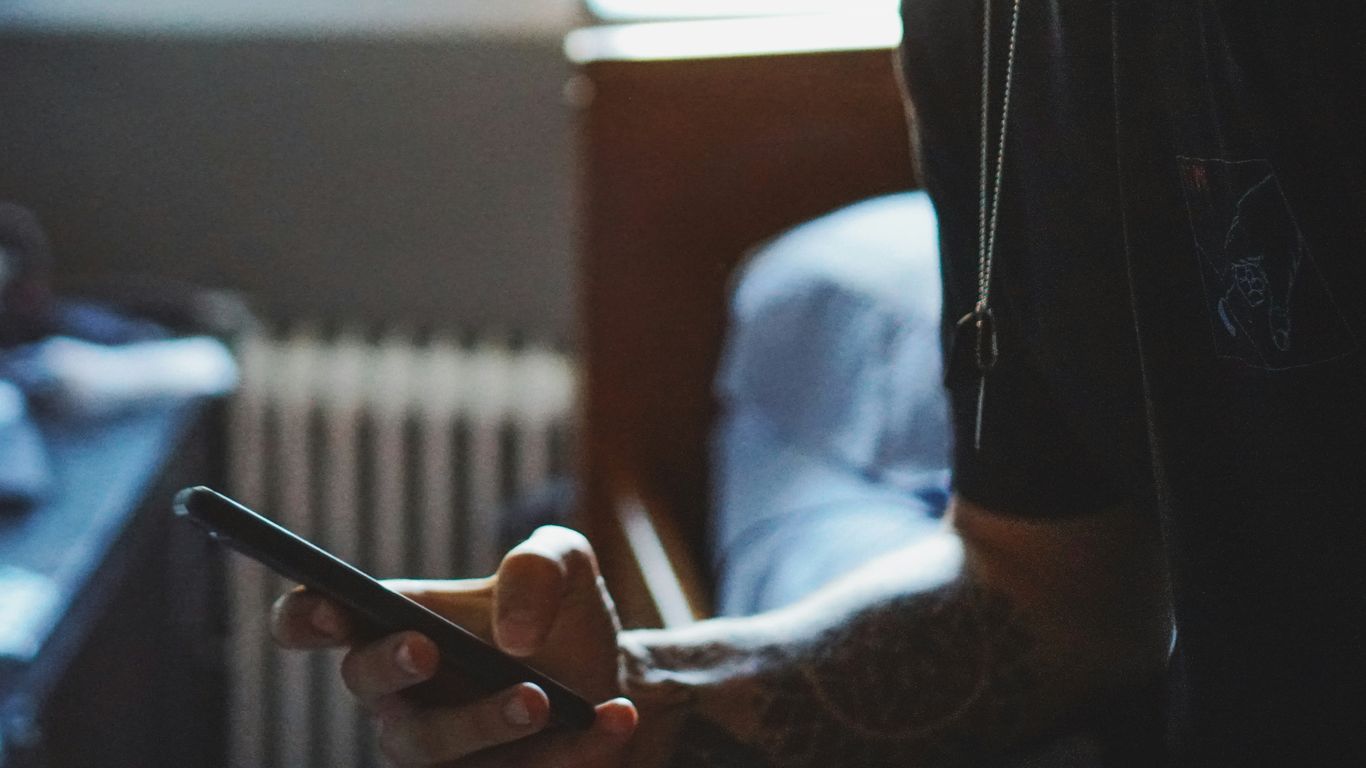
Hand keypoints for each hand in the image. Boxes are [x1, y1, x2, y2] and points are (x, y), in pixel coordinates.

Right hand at [270, 526, 638, 766]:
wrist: (619, 679)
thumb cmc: (565, 616)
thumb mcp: (567, 564)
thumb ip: (538, 566)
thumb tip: (512, 633)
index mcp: (398, 623)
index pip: (315, 620)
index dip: (305, 615)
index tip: (326, 606)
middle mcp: (402, 692)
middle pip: (364, 683)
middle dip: (388, 664)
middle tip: (426, 649)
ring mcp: (440, 749)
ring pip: (431, 747)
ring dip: (482, 722)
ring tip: (537, 699)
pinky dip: (573, 751)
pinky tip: (614, 718)